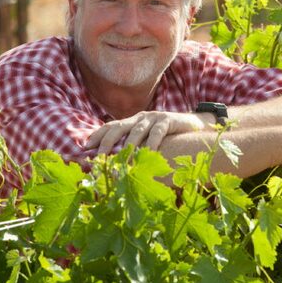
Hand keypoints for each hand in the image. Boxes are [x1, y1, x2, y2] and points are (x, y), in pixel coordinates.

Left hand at [86, 111, 207, 154]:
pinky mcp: (168, 120)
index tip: (85, 147)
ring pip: (136, 131)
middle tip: (98, 156)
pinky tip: (147, 153)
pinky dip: (151, 143)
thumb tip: (117, 165)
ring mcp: (154, 117)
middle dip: (106, 141)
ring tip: (120, 159)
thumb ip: (136, 148)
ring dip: (127, 146)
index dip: (97, 135)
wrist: (195, 126)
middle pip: (118, 127)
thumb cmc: (169, 138)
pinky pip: (157, 132)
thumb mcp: (149, 141)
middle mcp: (141, 117)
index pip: (111, 126)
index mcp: (133, 121)